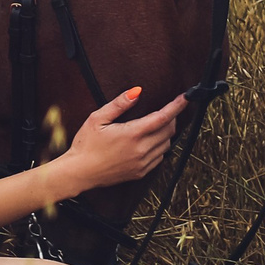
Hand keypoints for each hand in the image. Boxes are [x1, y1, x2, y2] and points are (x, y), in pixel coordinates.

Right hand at [53, 87, 187, 196]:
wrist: (79, 173)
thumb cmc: (85, 145)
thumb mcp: (97, 118)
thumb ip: (119, 104)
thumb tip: (137, 91)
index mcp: (132, 134)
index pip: (163, 117)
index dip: (177, 106)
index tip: (186, 97)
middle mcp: (141, 150)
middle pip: (169, 130)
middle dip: (171, 118)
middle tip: (166, 109)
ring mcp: (142, 163)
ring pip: (166, 144)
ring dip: (166, 133)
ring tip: (156, 125)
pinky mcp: (140, 173)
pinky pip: (159, 158)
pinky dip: (160, 147)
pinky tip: (149, 142)